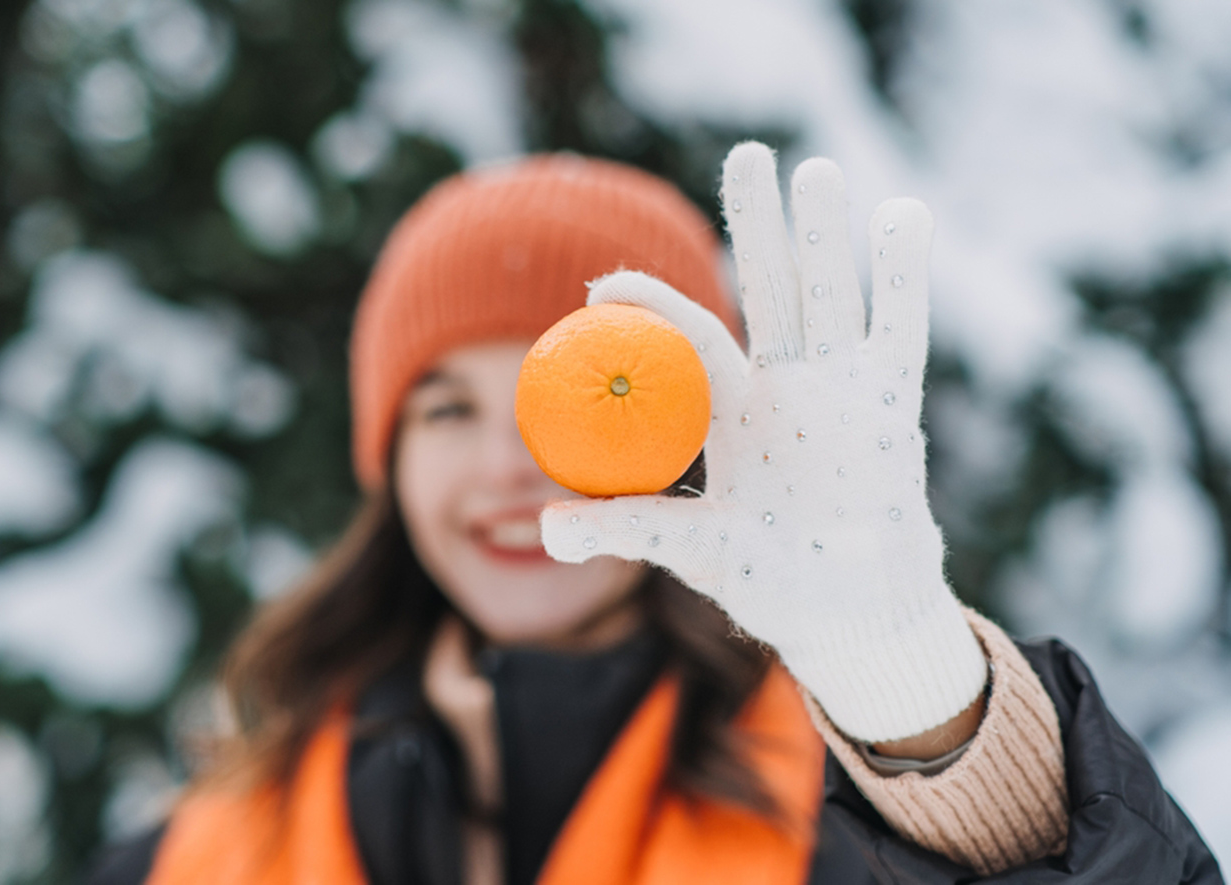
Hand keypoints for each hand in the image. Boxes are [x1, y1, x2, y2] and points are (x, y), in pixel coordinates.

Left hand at [539, 143, 986, 742]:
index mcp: (728, 415)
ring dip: (825, 236)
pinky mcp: (890, 404)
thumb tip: (542, 530)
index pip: (688, 343)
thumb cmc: (771, 578)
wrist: (852, 616)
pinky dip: (902, 277)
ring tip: (815, 170)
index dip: (651, 308)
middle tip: (748, 156)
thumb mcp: (695, 550)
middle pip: (770, 289)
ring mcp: (839, 390)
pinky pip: (899, 330)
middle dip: (758, 224)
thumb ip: (629, 528)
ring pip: (831, 296)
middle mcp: (783, 388)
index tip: (602, 282)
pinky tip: (902, 215)